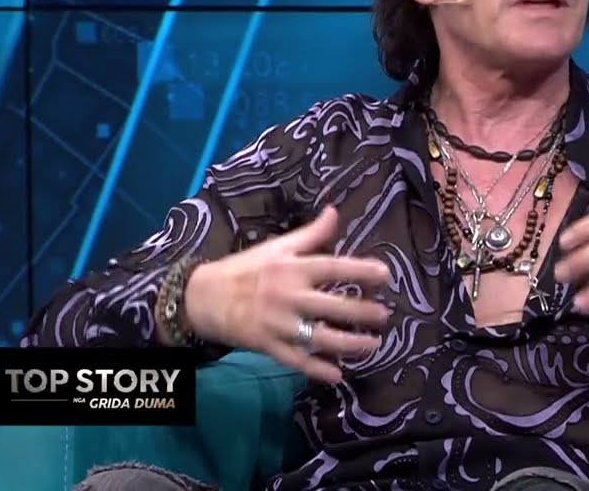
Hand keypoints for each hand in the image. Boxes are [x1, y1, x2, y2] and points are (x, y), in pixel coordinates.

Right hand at [184, 206, 391, 382]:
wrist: (203, 297)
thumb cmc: (245, 269)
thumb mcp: (277, 247)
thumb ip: (311, 234)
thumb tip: (335, 212)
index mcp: (292, 269)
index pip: (333, 267)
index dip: (360, 270)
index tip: (385, 275)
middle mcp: (289, 296)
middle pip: (332, 306)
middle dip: (362, 313)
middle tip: (385, 316)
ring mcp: (279, 324)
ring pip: (319, 338)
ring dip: (349, 344)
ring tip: (373, 345)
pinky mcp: (268, 346)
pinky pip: (296, 361)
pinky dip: (317, 370)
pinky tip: (338, 375)